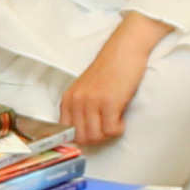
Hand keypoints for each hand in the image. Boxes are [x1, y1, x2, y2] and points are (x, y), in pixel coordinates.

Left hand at [63, 16, 167, 148]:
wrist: (123, 51)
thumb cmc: (108, 71)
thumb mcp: (85, 89)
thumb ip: (79, 108)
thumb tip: (82, 134)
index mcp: (68, 99)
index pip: (66, 131)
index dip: (82, 137)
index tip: (94, 132)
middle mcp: (76, 101)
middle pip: (82, 138)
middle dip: (97, 138)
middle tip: (108, 126)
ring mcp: (91, 102)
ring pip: (96, 136)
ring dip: (108, 133)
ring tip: (115, 120)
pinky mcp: (109, 102)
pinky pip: (111, 130)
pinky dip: (119, 129)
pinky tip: (121, 117)